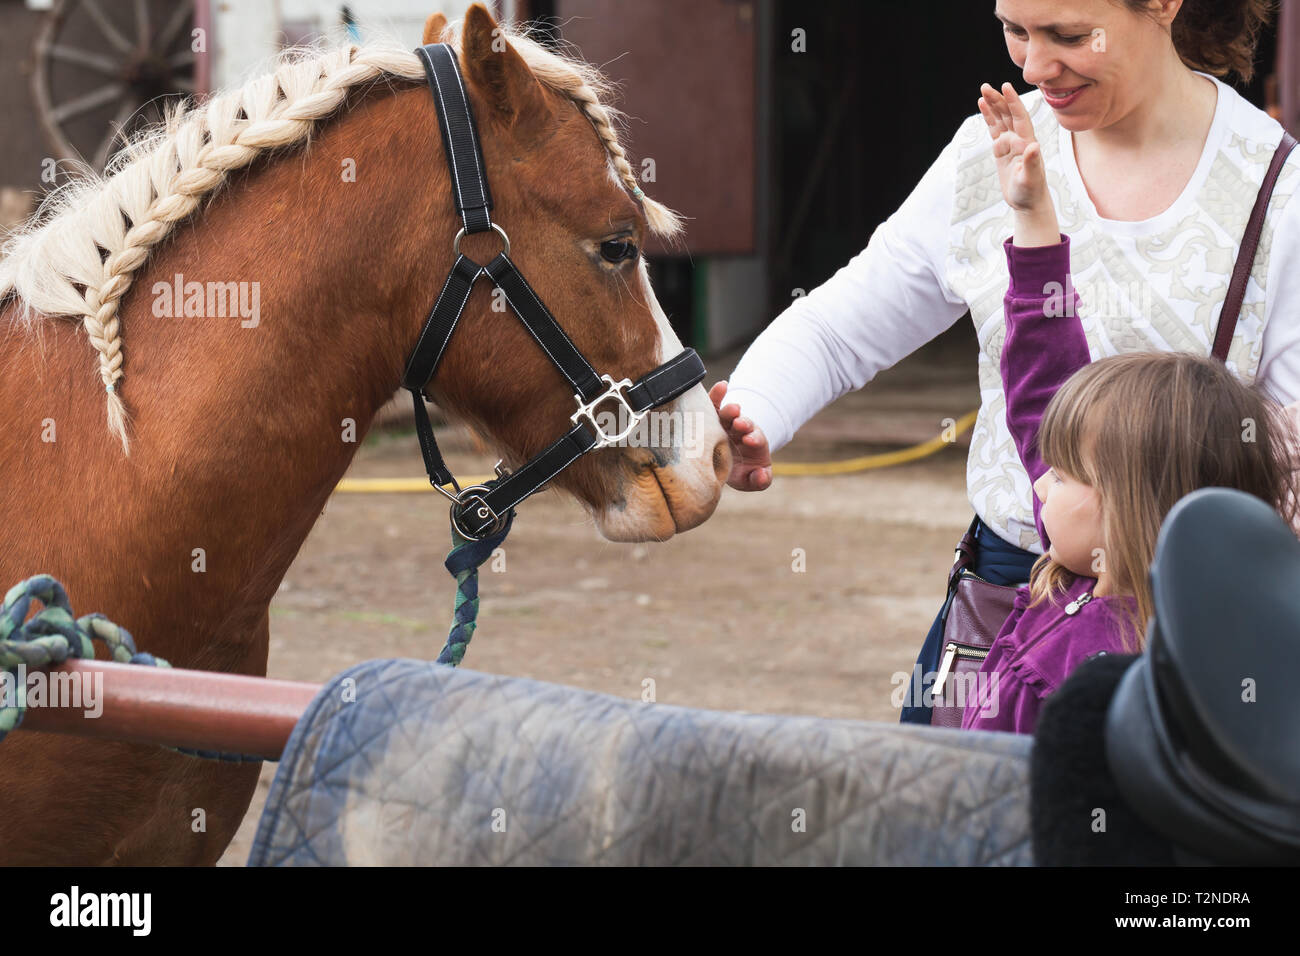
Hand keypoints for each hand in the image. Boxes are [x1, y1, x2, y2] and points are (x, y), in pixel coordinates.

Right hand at [709, 381, 772, 491]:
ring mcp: (726, 423)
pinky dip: (717, 394)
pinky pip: (714, 403)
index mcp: (753, 444)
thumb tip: (761, 476)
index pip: (756, 439)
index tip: (750, 441)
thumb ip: (760, 481)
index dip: (754, 439)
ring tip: (732, 409)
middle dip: (743, 422)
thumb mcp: (751, 479)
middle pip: (743, 423)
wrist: (726, 465)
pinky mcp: (712, 417)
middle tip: (740, 424)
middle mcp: (740, 431)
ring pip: (728, 414)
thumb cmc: (741, 472)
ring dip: (730, 410)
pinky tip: (722, 385)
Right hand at [979, 82, 1056, 228]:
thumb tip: (1034, 146)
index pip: (1020, 117)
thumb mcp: (1031, 178)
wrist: (1028, 201)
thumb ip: (1032, 162)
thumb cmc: (1031, 191)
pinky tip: (983, 107)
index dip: (1013, 102)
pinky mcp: (1002, 149)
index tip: (1005, 87)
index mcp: (1027, 142)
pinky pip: (994, 129)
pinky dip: (989, 118)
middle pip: (1008, 114)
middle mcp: (1020, 139)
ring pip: (1001, 119)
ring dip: (993, 105)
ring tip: (983, 92)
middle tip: (986, 87)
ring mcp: (1010, 143)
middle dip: (999, 100)